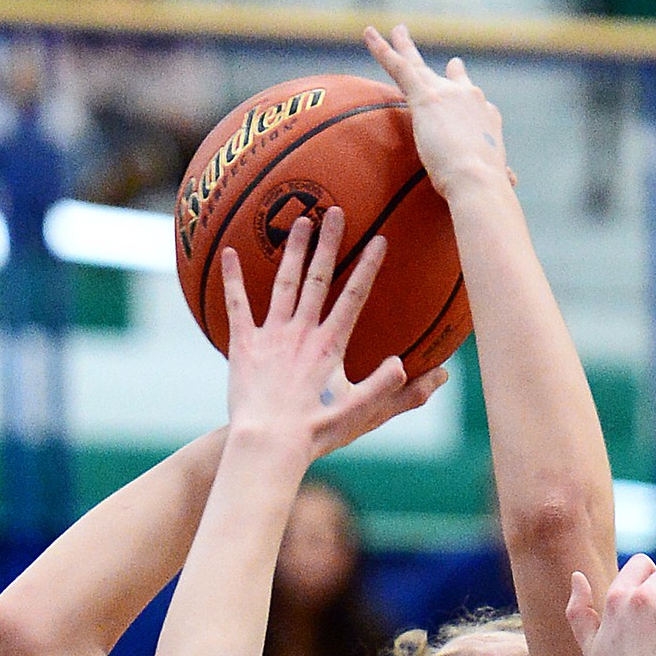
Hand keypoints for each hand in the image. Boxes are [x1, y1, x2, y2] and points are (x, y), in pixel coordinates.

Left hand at [222, 205, 446, 464]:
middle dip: (329, 242)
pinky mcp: (243, 346)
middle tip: (335, 211)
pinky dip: (232, 278)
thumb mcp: (362, 414)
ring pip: (283, 283)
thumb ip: (392, 390)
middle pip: (319, 278)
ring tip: (299, 221)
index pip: (354, 296)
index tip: (379, 239)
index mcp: (330, 344)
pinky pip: (237, 305)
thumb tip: (427, 371)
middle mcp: (302, 332)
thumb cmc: (316, 433)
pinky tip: (228, 252)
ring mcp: (271, 335)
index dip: (368, 266)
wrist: (267, 444)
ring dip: (293, 250)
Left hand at [364, 24, 514, 201]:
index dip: (470, 102)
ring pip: (418, 65)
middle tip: (451, 61)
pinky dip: (382, 50)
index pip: (475, 104)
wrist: (478, 180)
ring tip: (395, 31)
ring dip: (404, 46)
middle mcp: (470, 98)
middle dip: (453, 70)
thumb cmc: (488, 188)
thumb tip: (512, 184)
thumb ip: (501, 175)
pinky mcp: (425, 96)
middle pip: (455, 77)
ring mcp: (447, 94)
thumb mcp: (497, 178)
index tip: (469, 98)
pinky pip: (399, 67)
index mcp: (487, 118)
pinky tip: (369, 35)